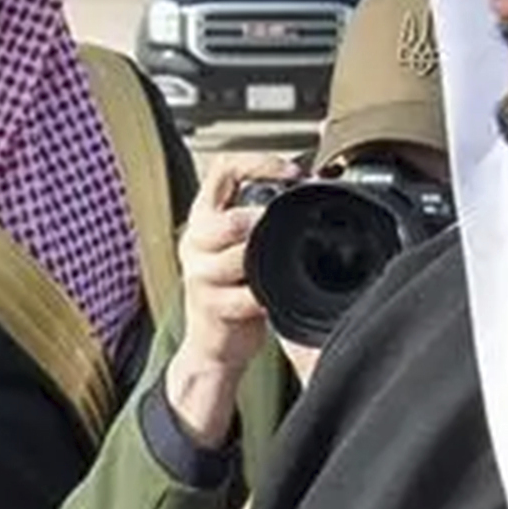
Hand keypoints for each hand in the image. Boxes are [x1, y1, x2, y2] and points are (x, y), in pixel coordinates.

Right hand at [162, 162, 279, 447]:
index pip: (222, 170)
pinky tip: (275, 297)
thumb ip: (260, 219)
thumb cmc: (233, 290)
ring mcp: (199, 274)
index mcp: (203, 217)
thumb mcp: (240, 247)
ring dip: (263, 258)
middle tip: (286, 223)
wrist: (213, 345)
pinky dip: (265, 296)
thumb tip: (313, 188)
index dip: (258, 164)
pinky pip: (245, 296)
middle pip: (224, 218)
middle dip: (259, 220)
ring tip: (281, 261)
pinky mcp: (211, 306)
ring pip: (235, 256)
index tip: (293, 173)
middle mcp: (194, 241)